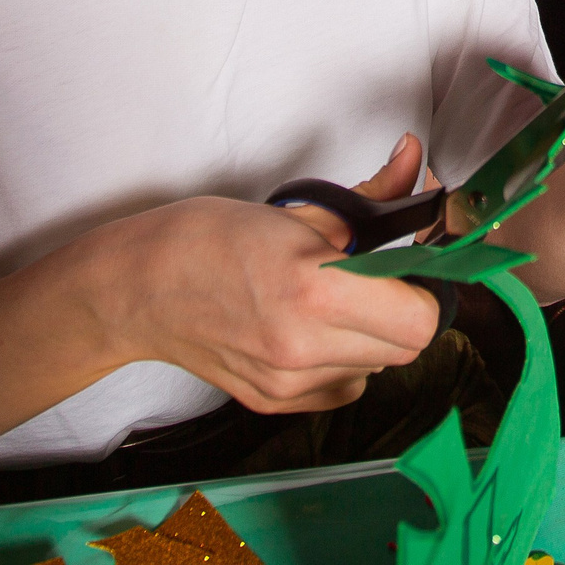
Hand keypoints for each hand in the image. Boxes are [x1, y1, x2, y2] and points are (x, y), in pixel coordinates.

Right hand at [96, 134, 443, 414]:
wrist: (138, 289)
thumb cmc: (208, 240)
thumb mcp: (298, 210)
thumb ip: (373, 195)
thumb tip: (417, 161)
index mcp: (315, 290)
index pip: (420, 317)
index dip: (427, 289)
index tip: (412, 266)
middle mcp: (304, 347)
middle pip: (407, 346)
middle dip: (405, 308)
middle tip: (379, 278)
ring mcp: (289, 383)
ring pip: (377, 367)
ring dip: (374, 334)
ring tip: (337, 300)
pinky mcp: (275, 403)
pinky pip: (344, 386)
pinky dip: (345, 360)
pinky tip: (314, 329)